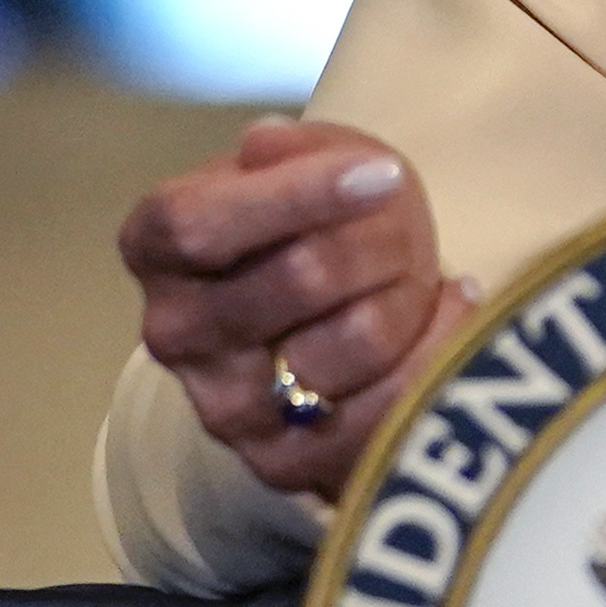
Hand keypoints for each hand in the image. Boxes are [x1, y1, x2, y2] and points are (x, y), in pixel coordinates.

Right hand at [117, 120, 480, 496]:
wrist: (326, 316)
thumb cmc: (313, 219)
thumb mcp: (310, 160)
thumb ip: (295, 150)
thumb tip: (268, 144)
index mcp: (156, 244)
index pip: (201, 224)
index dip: (298, 196)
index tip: (384, 173)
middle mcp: (173, 332)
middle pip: (301, 276)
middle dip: (382, 238)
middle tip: (406, 219)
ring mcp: (222, 406)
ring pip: (356, 338)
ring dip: (409, 292)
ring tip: (413, 274)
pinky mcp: (283, 462)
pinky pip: (390, 403)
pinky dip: (441, 347)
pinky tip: (449, 309)